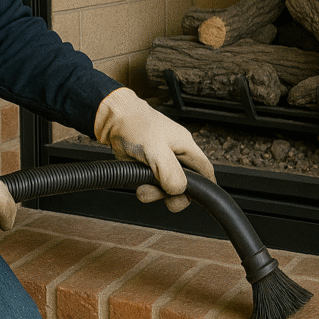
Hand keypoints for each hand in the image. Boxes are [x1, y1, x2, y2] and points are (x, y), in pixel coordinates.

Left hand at [94, 87, 214, 212]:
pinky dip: (145, 188)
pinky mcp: (147, 167)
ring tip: (143, 189)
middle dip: (174, 195)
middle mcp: (176, 156)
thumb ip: (169, 170)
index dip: (205, 186)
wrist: (112, 119)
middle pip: (185, 185)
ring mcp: (161, 162)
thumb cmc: (135, 124)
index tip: (199, 199)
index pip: (204, 170)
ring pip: (166, 188)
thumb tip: (178, 190)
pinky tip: (138, 182)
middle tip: (164, 196)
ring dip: (156, 193)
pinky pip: (152, 185)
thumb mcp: (155, 149)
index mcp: (185, 147)